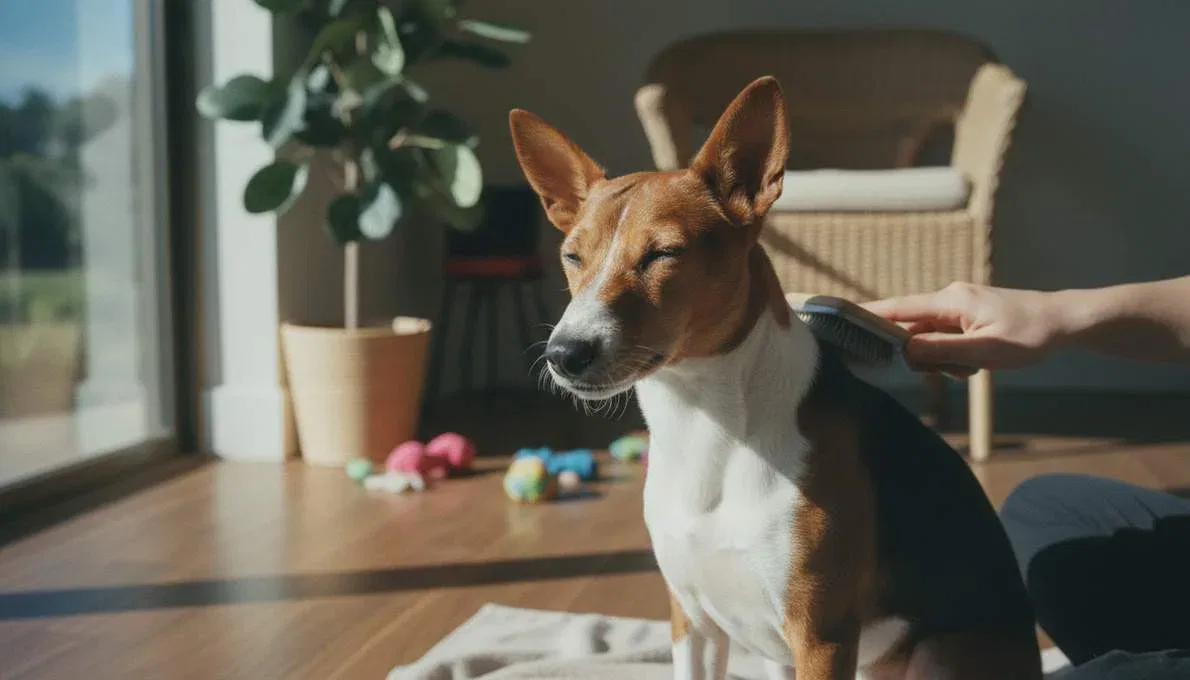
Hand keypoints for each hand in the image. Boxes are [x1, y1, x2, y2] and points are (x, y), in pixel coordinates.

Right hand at [862, 283, 1060, 376]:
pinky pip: (946, 337)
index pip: (898, 308)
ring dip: (944, 358)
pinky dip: (955, 354)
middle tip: (955, 369)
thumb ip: (941, 350)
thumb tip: (904, 349)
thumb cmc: (1029, 335)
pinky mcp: (967, 314)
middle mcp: (949, 298)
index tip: (838, 317)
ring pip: (930, 337)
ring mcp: (958, 306)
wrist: (1064, 321)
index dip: (867, 314)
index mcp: (950, 301)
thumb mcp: (984, 350)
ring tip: (975, 365)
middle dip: (923, 353)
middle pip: (912, 328)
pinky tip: (977, 361)